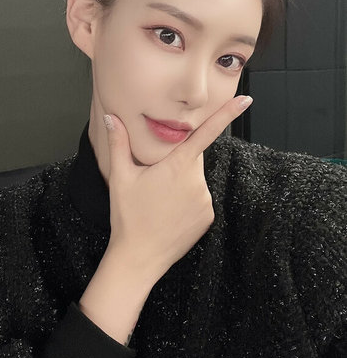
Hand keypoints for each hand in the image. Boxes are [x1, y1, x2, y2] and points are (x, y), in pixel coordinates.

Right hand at [103, 95, 252, 280]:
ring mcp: (205, 201)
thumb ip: (119, 143)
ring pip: (195, 179)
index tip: (246, 100)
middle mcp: (196, 181)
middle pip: (192, 158)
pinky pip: (200, 198)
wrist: (138, 257)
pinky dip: (188, 200)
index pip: (206, 133)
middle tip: (154, 180)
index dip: (227, 114)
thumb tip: (112, 118)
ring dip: (181, 182)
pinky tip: (170, 213)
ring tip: (160, 202)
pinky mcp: (208, 217)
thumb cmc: (127, 216)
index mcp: (177, 166)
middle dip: (176, 162)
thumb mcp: (121, 177)